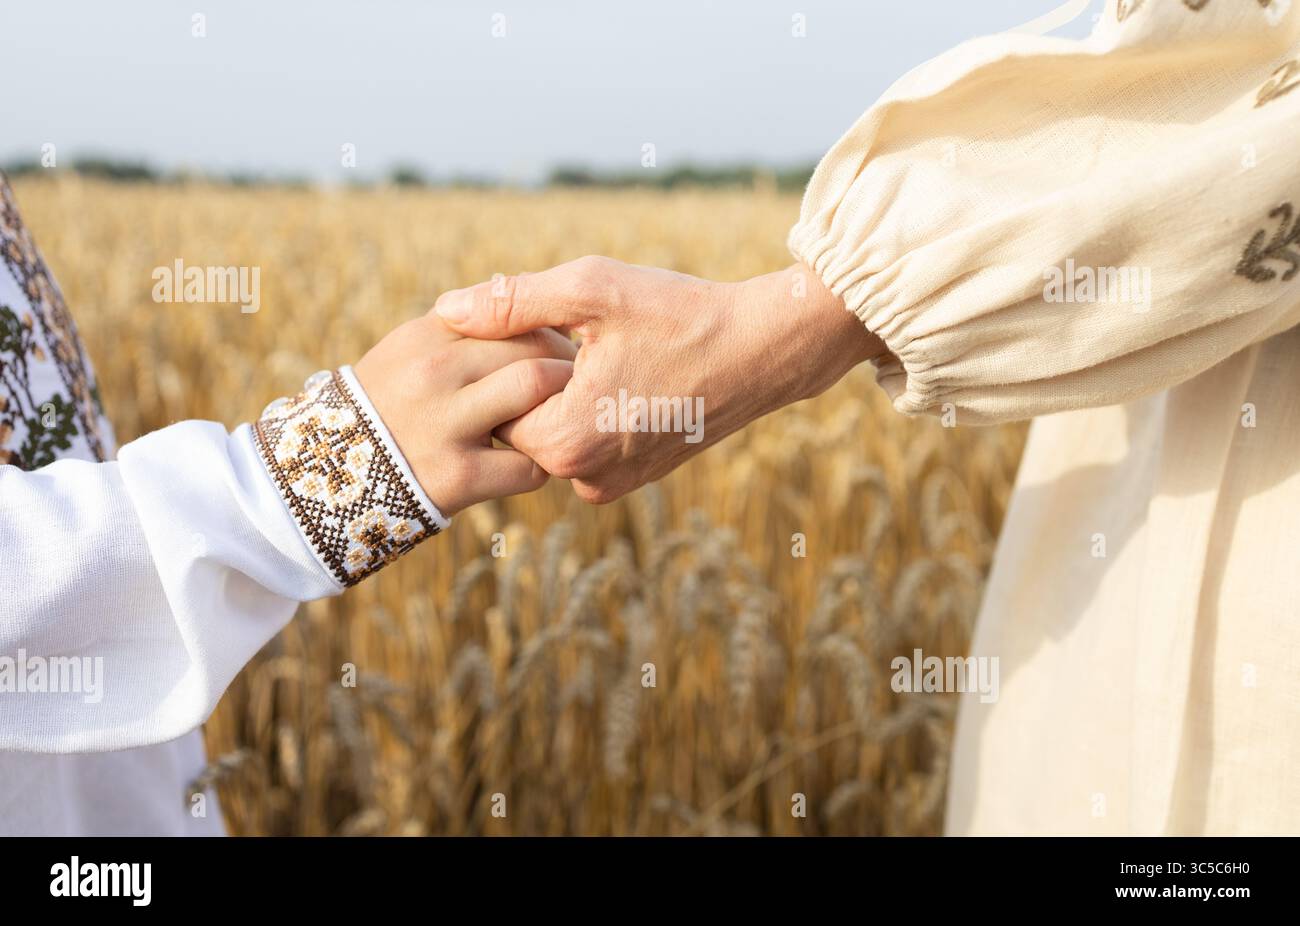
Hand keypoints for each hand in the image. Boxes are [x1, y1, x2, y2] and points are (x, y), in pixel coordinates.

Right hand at [353, 311, 575, 515]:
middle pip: (530, 344)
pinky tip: (532, 461)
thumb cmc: (389, 407)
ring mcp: (445, 423)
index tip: (562, 343)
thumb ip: (461, 329)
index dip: (546, 327)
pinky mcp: (458, 475)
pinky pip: (529, 464)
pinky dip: (542, 463)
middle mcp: (433, 371)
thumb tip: (523, 303)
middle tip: (582, 378)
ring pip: (535, 388)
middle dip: (566, 360)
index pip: (508, 310)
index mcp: (425, 335)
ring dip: (563, 402)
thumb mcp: (409, 351)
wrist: (332, 475)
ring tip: (564, 413)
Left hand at [434, 257, 882, 502]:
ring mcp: (613, 482)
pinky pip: (586, 442)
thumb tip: (445, 310)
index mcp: (565, 440)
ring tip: (604, 349)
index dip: (507, 357)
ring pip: (554, 431)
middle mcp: (585, 477)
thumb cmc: (680, 314)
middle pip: (520, 421)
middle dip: (533, 375)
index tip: (545, 323)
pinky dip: (591, 408)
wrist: (764, 350)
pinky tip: (623, 369)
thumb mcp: (591, 291)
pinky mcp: (635, 477)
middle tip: (578, 331)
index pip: (492, 404)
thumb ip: (512, 302)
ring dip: (563, 391)